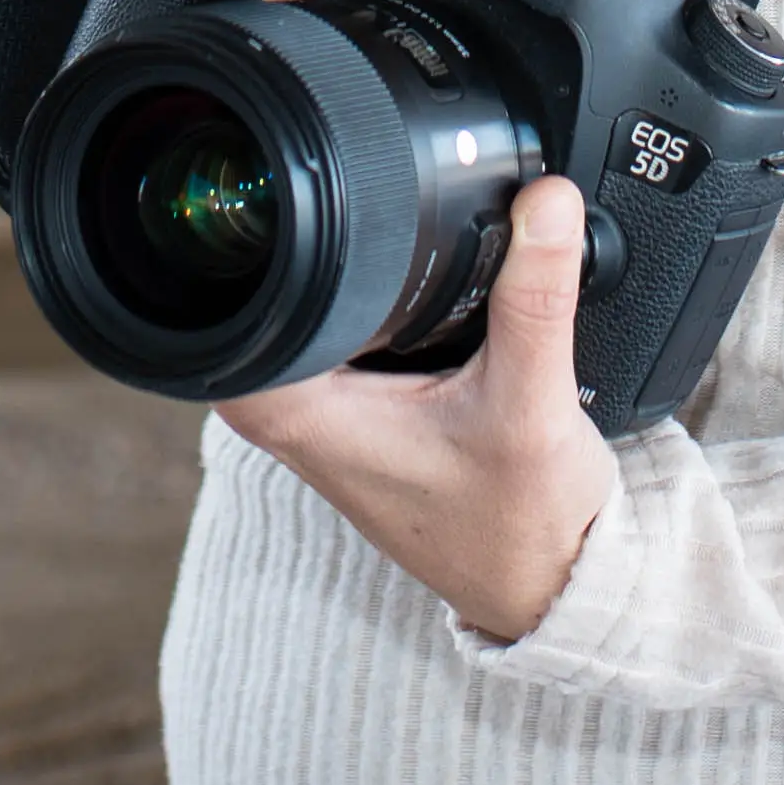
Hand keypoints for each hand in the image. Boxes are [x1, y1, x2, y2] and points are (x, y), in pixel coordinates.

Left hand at [218, 172, 618, 640]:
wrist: (551, 587)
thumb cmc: (523, 526)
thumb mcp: (533, 404)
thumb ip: (535, 298)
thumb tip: (543, 200)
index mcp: (310, 419)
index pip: (232, 313)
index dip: (262, 247)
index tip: (314, 197)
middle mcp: (303, 424)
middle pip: (271, 299)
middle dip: (323, 247)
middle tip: (385, 208)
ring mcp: (331, 426)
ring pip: (310, 319)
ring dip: (354, 283)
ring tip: (412, 248)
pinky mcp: (366, 423)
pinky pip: (347, 342)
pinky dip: (381, 312)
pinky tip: (425, 294)